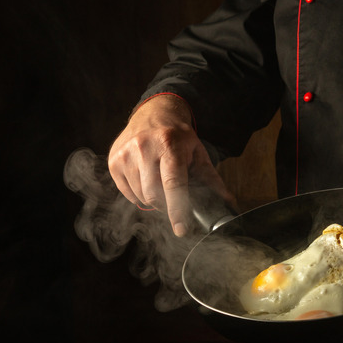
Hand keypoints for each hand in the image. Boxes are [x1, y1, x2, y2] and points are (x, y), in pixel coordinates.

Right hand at [108, 94, 233, 235]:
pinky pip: (127, 193)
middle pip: (154, 194)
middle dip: (166, 205)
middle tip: (174, 199)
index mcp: (170, 145)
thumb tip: (229, 204)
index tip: (181, 229)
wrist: (154, 113)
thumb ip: (212, 181)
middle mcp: (145, 147)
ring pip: (140, 196)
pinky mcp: (114, 161)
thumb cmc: (178, 136)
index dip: (177, 210)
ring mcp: (126, 154)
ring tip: (161, 184)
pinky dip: (140, 195)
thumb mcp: (198, 153)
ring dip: (154, 200)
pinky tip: (147, 181)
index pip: (173, 184)